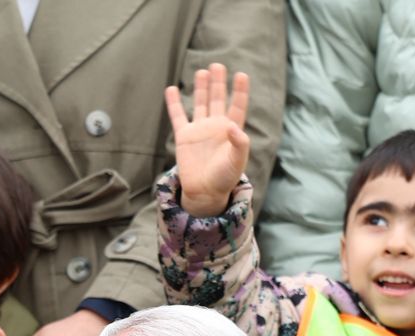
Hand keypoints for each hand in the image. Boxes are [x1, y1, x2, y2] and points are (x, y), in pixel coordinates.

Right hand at [166, 63, 251, 217]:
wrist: (205, 192)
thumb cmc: (224, 178)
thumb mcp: (237, 161)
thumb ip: (239, 143)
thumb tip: (233, 126)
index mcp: (231, 131)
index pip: (237, 106)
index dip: (240, 91)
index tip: (242, 75)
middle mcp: (216, 127)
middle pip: (218, 99)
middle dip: (218, 83)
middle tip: (218, 65)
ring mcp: (199, 130)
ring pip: (200, 103)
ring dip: (202, 88)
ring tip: (203, 71)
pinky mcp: (184, 136)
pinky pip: (178, 116)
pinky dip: (174, 103)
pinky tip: (172, 89)